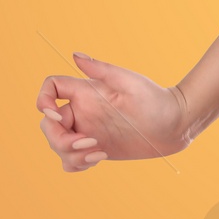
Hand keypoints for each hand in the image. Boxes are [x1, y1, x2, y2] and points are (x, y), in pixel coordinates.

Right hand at [36, 53, 190, 171]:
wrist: (175, 124)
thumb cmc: (156, 99)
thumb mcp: (129, 82)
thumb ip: (101, 69)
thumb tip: (74, 55)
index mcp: (86, 92)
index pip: (51, 89)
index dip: (43, 101)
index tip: (56, 115)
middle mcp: (84, 111)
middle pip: (49, 124)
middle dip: (60, 138)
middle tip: (90, 143)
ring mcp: (89, 131)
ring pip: (58, 146)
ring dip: (70, 154)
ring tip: (98, 153)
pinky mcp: (97, 148)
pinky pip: (72, 160)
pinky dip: (77, 163)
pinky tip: (99, 157)